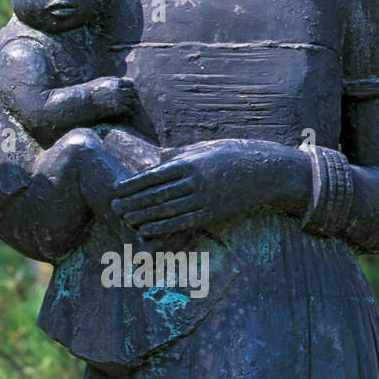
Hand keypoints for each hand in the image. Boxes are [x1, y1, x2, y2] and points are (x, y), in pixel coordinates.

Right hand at [90, 76, 134, 120]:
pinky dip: (129, 111)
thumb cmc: (90, 91)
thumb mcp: (100, 81)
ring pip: (131, 101)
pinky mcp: (117, 109)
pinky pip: (128, 109)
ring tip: (130, 106)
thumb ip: (111, 80)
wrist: (84, 102)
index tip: (130, 89)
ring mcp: (118, 100)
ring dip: (131, 103)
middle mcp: (118, 90)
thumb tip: (119, 80)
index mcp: (115, 82)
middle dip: (132, 95)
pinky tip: (128, 112)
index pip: (129, 83)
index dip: (131, 87)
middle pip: (132, 92)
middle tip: (132, 99)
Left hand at [110, 138, 306, 241]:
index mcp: (189, 162)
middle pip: (156, 194)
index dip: (132, 184)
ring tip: (125, 219)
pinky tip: (148, 230)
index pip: (153, 175)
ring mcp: (203, 199)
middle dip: (132, 201)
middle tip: (113, 207)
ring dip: (143, 216)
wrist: (265, 170)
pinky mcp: (212, 213)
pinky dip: (163, 227)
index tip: (116, 189)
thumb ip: (181, 154)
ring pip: (166, 210)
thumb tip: (159, 158)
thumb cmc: (233, 154)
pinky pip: (183, 222)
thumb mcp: (205, 148)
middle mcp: (193, 181)